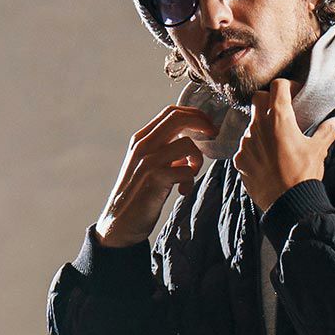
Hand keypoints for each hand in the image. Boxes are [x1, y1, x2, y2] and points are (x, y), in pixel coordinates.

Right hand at [94, 104, 217, 247]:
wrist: (121, 222)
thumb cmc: (140, 194)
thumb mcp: (150, 165)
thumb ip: (167, 151)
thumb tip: (191, 142)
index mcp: (142, 138)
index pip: (171, 112)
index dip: (194, 114)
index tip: (208, 126)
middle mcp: (143, 145)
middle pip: (178, 118)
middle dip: (202, 124)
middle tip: (213, 136)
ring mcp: (148, 160)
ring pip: (187, 144)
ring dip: (197, 160)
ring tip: (190, 176)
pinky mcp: (155, 178)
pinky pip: (187, 170)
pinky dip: (190, 181)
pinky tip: (182, 191)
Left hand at [232, 77, 334, 216]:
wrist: (288, 205)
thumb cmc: (303, 175)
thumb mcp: (318, 150)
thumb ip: (327, 131)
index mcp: (278, 118)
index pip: (278, 86)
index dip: (287, 86)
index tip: (294, 95)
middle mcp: (258, 126)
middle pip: (258, 99)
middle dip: (269, 101)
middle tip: (281, 114)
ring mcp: (246, 143)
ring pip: (251, 125)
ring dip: (261, 128)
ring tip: (275, 142)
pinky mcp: (240, 160)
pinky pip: (245, 147)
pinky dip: (254, 149)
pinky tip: (266, 160)